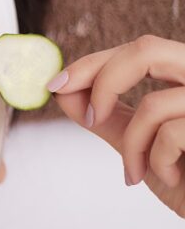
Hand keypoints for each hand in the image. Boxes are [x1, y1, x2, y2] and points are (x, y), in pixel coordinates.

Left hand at [48, 34, 184, 217]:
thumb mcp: (139, 142)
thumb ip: (106, 116)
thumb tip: (62, 91)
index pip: (139, 50)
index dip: (93, 63)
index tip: (57, 85)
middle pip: (147, 50)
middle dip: (103, 83)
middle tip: (89, 117)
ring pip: (153, 105)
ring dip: (131, 146)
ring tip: (137, 170)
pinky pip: (170, 135)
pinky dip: (157, 163)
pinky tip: (171, 178)